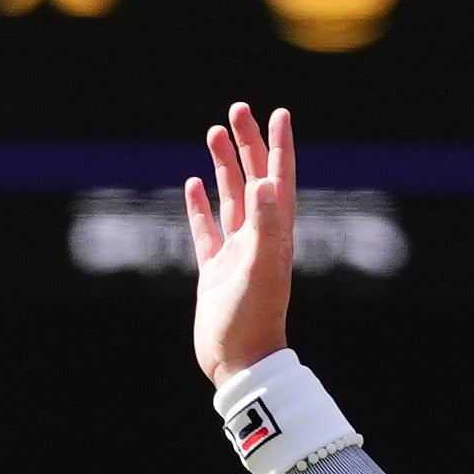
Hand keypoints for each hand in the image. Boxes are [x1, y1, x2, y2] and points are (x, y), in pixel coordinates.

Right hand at [186, 102, 298, 387]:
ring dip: (225, 166)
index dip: (279, 145)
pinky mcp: (214, 271)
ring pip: (231, 198)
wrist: (238, 364)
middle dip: (247, 144)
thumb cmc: (253, 320)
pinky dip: (200, 206)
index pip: (279, 178)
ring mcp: (236, 253)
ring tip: (214, 132)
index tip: (277, 112)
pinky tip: (194, 184)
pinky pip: (207, 230)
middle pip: (254, 179)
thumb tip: (267, 181)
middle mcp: (259, 238)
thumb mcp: (260, 268)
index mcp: (275, 234)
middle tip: (237, 109)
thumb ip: (267, 225)